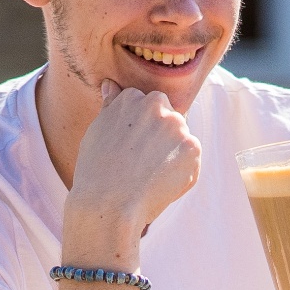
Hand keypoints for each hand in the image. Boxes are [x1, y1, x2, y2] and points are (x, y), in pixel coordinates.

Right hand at [66, 83, 201, 250]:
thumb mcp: (97, 131)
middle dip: (160, 137)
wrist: (108, 204)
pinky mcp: (192, 148)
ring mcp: (177, 126)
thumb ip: (110, 106)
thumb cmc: (96, 171)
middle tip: (141, 163)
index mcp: (132, 97)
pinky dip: (181, 173)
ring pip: (180, 139)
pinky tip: (160, 184)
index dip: (139, 131)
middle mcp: (157, 105)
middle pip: (167, 118)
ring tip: (149, 175)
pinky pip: (191, 159)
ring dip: (171, 155)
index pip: (146, 106)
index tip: (130, 149)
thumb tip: (111, 85)